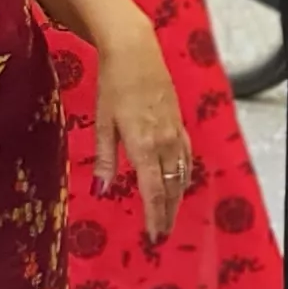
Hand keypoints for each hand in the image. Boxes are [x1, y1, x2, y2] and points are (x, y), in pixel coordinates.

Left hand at [89, 9, 192, 241]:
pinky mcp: (179, 122)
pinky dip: (184, 175)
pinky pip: (187, 156)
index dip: (155, 216)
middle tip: (162, 235)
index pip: (153, 191)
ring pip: (181, 174)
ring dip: (177, 198)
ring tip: (170, 216)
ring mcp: (175, 132)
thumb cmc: (112, 85)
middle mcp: (164, 143)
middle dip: (167, 213)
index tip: (154, 237)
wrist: (135, 51)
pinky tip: (181, 181)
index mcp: (143, 146)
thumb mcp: (102, 122)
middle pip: (171, 187)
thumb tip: (100, 191)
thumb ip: (104, 159)